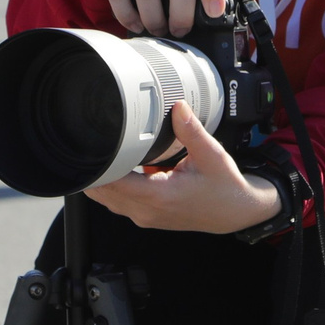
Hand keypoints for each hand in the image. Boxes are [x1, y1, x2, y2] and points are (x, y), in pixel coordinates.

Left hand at [84, 103, 282, 234]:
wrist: (235, 212)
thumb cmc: (224, 187)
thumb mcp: (211, 155)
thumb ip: (191, 130)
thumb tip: (177, 106)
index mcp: (160, 196)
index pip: (114, 183)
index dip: (99, 167)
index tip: (90, 148)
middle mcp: (148, 211)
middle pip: (104, 193)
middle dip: (95, 171)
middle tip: (89, 145)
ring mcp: (146, 217)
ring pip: (108, 201)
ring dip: (102, 181)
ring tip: (102, 155)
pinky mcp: (148, 217)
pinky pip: (119, 204)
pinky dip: (113, 188)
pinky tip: (118, 168)